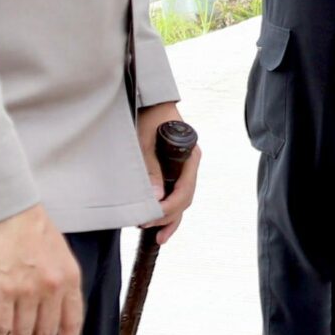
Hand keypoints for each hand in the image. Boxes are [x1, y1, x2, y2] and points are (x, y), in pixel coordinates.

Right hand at [0, 203, 83, 334]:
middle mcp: (52, 288)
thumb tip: (54, 311)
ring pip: (22, 334)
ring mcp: (28, 291)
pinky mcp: (2, 290)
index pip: (73, 322)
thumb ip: (60, 282)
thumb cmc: (31, 229)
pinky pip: (0, 326)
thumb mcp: (59, 255)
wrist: (8, 209)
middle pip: (46, 333)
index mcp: (70, 278)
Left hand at [137, 101, 199, 245]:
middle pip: (184, 199)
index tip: (151, 217)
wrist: (149, 100)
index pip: (185, 190)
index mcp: (190, 156)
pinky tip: (161, 227)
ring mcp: (183, 169)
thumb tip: (156, 196)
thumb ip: (150, 167)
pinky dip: (169, 211)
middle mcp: (190, 164)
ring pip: (182, 201)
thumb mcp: (146, 139)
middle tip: (144, 224)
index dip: (169, 208)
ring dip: (169, 218)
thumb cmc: (148, 114)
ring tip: (154, 235)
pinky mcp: (174, 171)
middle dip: (166, 216)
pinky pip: (176, 195)